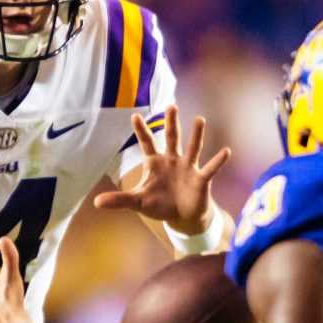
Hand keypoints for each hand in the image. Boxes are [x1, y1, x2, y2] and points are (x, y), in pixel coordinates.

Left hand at [93, 105, 233, 235]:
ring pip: (193, 148)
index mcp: (155, 163)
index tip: (134, 116)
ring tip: (199, 119)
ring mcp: (188, 168)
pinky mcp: (201, 179)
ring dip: (196, 135)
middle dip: (171, 123)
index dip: (141, 131)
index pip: (147, 143)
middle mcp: (173, 160)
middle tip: (171, 106)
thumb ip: (119, 200)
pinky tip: (226, 151)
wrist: (183, 217)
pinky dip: (218, 161)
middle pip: (171, 138)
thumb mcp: (138, 202)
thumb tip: (96, 202)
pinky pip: (211, 168)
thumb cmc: (160, 205)